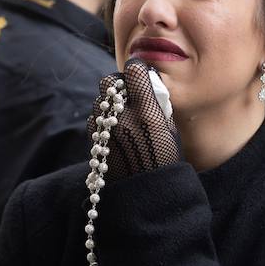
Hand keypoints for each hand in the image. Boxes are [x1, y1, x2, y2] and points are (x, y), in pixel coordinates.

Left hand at [87, 59, 181, 180]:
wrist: (144, 195)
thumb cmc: (165, 163)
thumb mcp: (171, 131)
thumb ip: (158, 106)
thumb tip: (148, 86)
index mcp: (148, 114)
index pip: (135, 72)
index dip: (138, 70)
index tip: (142, 74)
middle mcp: (124, 118)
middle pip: (110, 81)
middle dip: (118, 83)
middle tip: (129, 93)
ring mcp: (106, 130)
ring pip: (99, 99)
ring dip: (109, 101)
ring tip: (122, 113)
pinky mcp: (95, 141)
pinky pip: (94, 118)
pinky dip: (102, 119)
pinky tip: (114, 129)